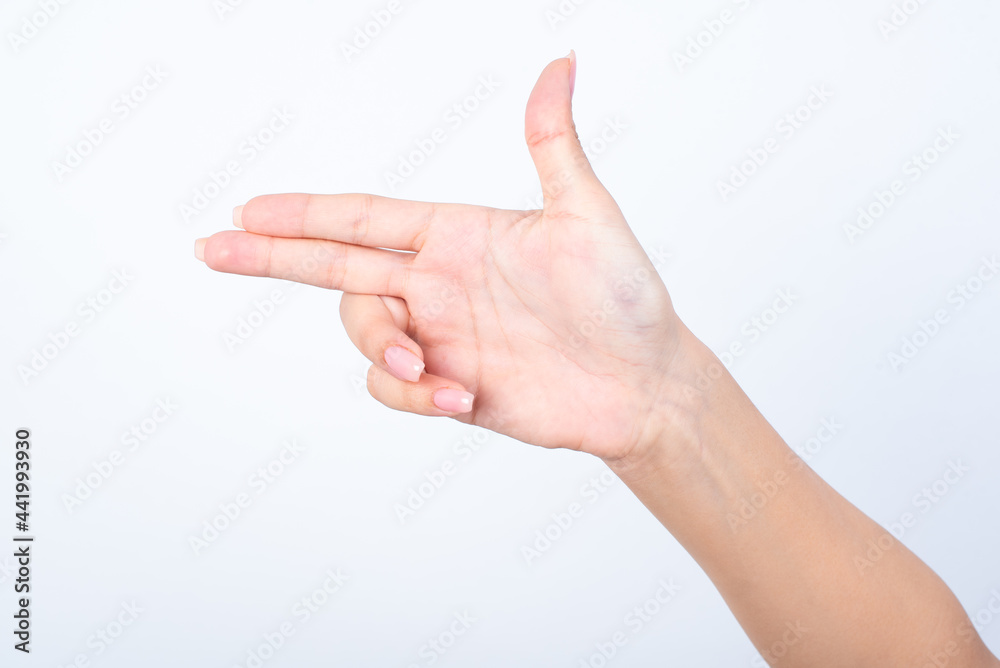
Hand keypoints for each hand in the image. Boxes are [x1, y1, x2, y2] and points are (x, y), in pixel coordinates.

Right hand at [196, 53, 689, 462]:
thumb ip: (552, 142)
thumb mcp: (588, 214)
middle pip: (335, 266)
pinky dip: (413, 395)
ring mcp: (441, 336)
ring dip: (384, 349)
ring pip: (366, 333)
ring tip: (431, 372)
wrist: (645, 383)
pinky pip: (396, 388)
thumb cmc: (625, 296)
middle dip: (271, 257)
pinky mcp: (449, 387)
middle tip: (213, 249)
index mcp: (457, 234)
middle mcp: (438, 282)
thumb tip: (560, 61)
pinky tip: (460, 398)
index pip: (363, 217)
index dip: (304, 213)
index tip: (249, 208)